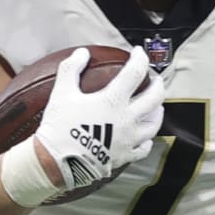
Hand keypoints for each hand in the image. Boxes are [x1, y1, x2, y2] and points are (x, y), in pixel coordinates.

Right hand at [35, 46, 164, 192]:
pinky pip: (143, 148)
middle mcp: (126, 119)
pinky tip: (144, 137)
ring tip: (156, 106)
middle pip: (154, 98)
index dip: (140, 58)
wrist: (56, 161)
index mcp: (113, 100)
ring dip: (157, 112)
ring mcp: (128, 139)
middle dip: (158, 84)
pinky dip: (147, 141)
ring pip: (153, 124)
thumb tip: (82, 53)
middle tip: (155, 79)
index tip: (138, 53)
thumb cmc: (59, 126)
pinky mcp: (124, 156)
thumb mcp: (62, 92)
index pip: (135, 73)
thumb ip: (71, 68)